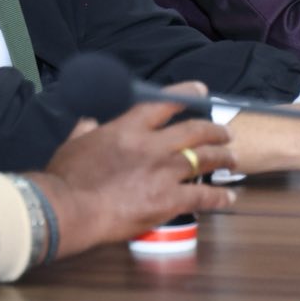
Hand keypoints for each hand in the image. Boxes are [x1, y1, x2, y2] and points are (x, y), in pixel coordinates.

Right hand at [32, 91, 235, 259]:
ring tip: (233, 159)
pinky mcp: (169, 200)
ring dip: (223, 158)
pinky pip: (204, 197)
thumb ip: (86, 130)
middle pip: (195, 131)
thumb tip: (88, 122)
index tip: (202, 91)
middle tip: (226, 133)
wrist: (70, 208)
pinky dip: (220, 197)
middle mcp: (153, 146)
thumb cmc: (66, 177)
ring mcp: (164, 172)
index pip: (165, 103)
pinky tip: (230, 197)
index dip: (187, 94)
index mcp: (129, 128)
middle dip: (215, 131)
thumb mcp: (74, 143)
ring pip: (205, 160)